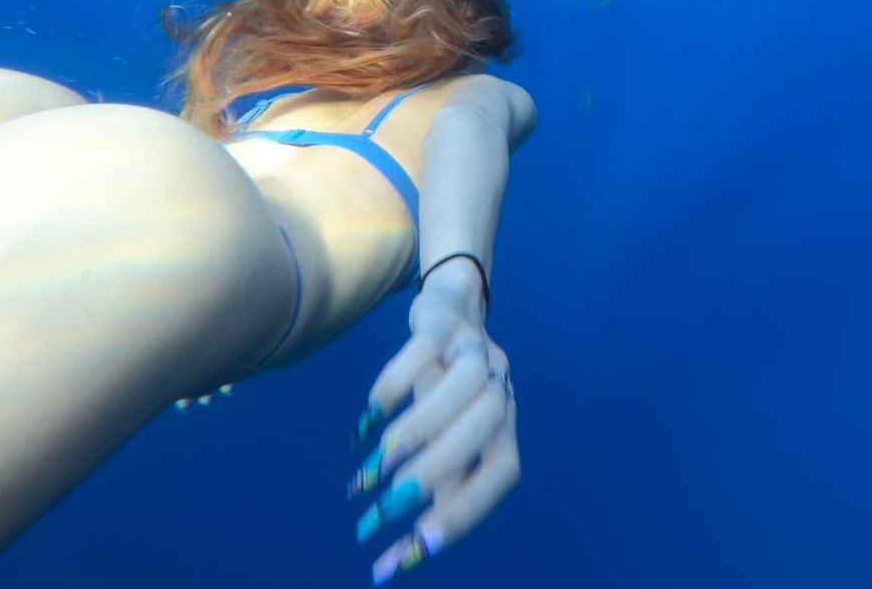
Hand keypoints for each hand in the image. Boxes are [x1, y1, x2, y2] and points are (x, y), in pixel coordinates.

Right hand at [347, 262, 519, 584]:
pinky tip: (367, 419)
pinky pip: (424, 346)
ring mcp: (474, 348)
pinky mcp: (442, 321)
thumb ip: (433, 493)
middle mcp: (498, 386)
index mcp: (505, 423)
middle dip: (433, 475)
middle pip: (486, 425)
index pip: (504, 471)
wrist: (452, 307)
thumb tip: (395, 564)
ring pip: (464, 384)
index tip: (418, 550)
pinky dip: (393, 384)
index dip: (468, 510)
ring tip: (374, 467)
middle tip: (381, 512)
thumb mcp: (448, 440)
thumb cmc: (449, 392)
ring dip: (417, 430)